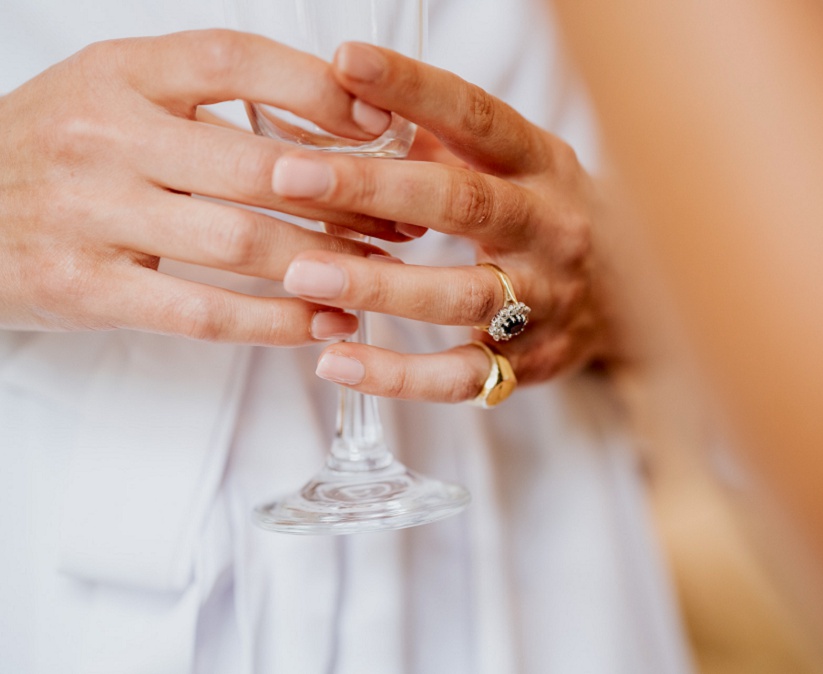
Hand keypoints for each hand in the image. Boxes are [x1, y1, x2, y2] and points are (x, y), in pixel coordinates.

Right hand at [0, 30, 416, 343]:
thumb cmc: (54, 152)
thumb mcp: (114, 94)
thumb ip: (207, 97)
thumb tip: (345, 115)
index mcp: (118, 73)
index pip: (234, 61)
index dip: (319, 90)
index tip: (383, 120)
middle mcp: (102, 136)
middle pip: (257, 166)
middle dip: (349, 197)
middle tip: (406, 216)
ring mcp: (89, 213)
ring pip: (242, 243)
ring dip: (328, 263)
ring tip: (380, 272)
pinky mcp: (84, 287)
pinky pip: (204, 312)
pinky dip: (278, 322)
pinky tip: (326, 322)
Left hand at [273, 42, 603, 402]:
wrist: (627, 298)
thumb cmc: (537, 213)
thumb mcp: (507, 165)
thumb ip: (431, 142)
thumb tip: (333, 102)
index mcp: (541, 164)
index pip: (477, 117)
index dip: (414, 88)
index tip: (347, 63)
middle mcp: (552, 227)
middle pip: (466, 203)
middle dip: (373, 188)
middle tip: (289, 175)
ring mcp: (547, 298)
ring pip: (465, 296)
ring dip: (380, 287)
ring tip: (303, 273)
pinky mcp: (531, 362)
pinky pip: (463, 375)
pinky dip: (398, 375)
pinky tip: (335, 361)